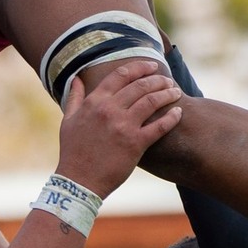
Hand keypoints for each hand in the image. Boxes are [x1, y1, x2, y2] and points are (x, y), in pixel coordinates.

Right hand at [54, 60, 182, 198]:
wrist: (79, 181)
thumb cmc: (72, 151)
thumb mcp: (69, 120)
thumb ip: (75, 97)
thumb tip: (77, 79)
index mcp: (95, 102)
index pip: (120, 75)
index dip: (139, 67)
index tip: (152, 66)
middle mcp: (110, 110)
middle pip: (140, 85)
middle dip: (158, 79)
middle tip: (167, 80)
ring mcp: (124, 126)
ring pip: (151, 101)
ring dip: (167, 94)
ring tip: (175, 92)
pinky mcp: (136, 144)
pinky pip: (159, 127)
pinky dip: (171, 118)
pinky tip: (178, 113)